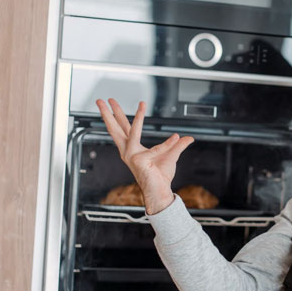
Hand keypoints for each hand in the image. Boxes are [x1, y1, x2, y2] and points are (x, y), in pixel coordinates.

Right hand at [96, 98, 194, 214]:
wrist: (160, 190)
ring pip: (133, 131)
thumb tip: (188, 138)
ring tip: (142, 104)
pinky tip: (176, 138)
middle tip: (102, 100)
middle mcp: (129, 151)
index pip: (124, 128)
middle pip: (115, 128)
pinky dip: (168, 144)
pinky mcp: (140, 161)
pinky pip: (158, 149)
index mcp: (132, 148)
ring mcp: (133, 155)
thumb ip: (178, 145)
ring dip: (138, 117)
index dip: (118, 115)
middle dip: (108, 113)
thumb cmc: (160, 175)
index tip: (113, 103)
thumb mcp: (171, 155)